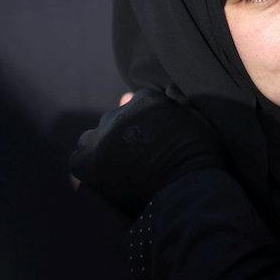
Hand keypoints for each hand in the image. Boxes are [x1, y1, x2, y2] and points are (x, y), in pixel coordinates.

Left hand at [70, 88, 224, 215]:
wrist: (187, 189)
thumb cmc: (200, 157)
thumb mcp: (197, 122)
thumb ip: (178, 104)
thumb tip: (163, 90)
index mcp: (146, 100)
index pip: (135, 105)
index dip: (143, 124)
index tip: (151, 140)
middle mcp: (120, 113)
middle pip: (113, 121)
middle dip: (123, 136)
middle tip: (138, 158)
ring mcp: (101, 137)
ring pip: (92, 139)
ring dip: (102, 149)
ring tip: (119, 169)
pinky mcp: (87, 161)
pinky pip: (78, 160)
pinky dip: (88, 168)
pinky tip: (105, 179)